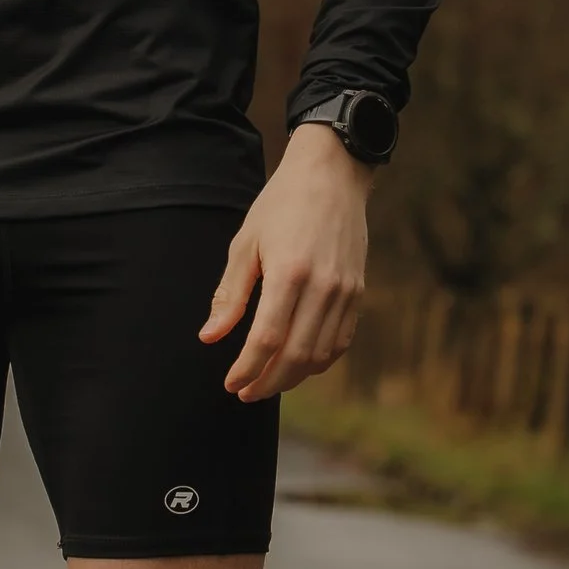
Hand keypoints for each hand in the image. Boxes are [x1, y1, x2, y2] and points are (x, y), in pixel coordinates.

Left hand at [200, 123, 371, 401]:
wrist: (332, 175)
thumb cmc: (281, 205)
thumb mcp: (245, 243)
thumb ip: (230, 294)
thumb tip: (210, 336)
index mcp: (290, 272)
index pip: (267, 339)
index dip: (247, 368)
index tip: (231, 384)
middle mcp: (323, 287)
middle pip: (296, 356)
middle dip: (268, 382)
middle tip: (245, 392)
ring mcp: (346, 292)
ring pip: (320, 355)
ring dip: (293, 377)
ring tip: (268, 381)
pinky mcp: (358, 292)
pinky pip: (340, 341)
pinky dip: (319, 361)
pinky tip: (298, 364)